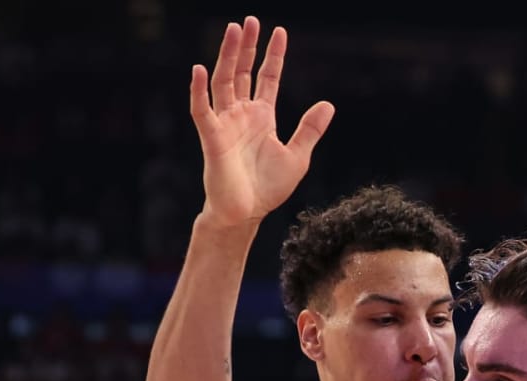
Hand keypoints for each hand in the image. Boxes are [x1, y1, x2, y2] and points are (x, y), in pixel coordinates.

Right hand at [189, 16, 335, 226]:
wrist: (246, 214)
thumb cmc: (268, 189)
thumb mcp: (297, 156)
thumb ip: (310, 129)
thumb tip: (328, 104)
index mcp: (262, 117)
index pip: (267, 77)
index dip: (273, 55)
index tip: (279, 31)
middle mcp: (241, 114)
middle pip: (241, 71)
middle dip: (246, 46)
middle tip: (249, 20)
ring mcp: (225, 123)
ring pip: (222, 81)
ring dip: (226, 56)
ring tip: (232, 30)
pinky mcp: (212, 137)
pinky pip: (201, 109)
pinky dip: (198, 89)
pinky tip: (199, 69)